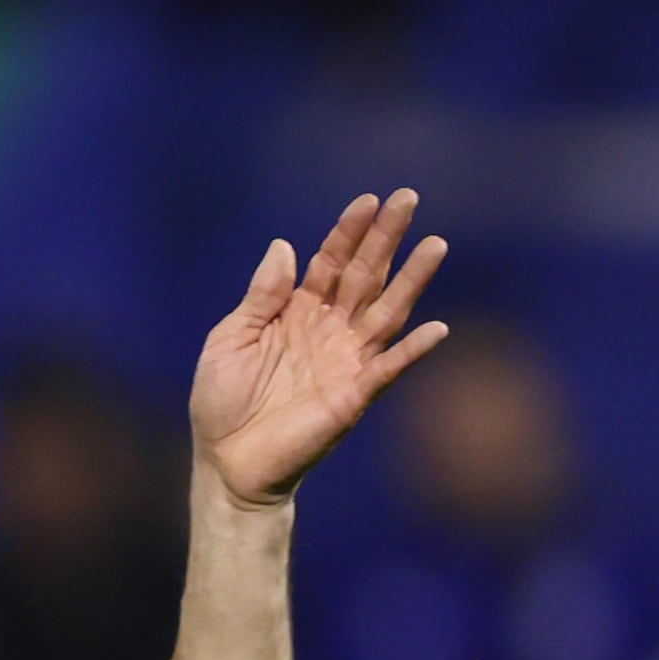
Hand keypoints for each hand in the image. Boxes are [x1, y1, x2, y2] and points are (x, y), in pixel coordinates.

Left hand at [191, 188, 449, 508]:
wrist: (225, 461)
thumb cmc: (222, 401)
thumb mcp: (229, 340)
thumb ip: (260, 297)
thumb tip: (284, 246)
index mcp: (297, 311)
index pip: (329, 262)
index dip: (348, 232)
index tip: (368, 201)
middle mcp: (329, 329)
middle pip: (365, 275)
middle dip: (386, 238)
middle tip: (408, 198)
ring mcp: (346, 360)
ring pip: (386, 312)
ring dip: (412, 281)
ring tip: (435, 245)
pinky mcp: (353, 396)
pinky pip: (388, 369)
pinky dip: (413, 351)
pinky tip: (436, 329)